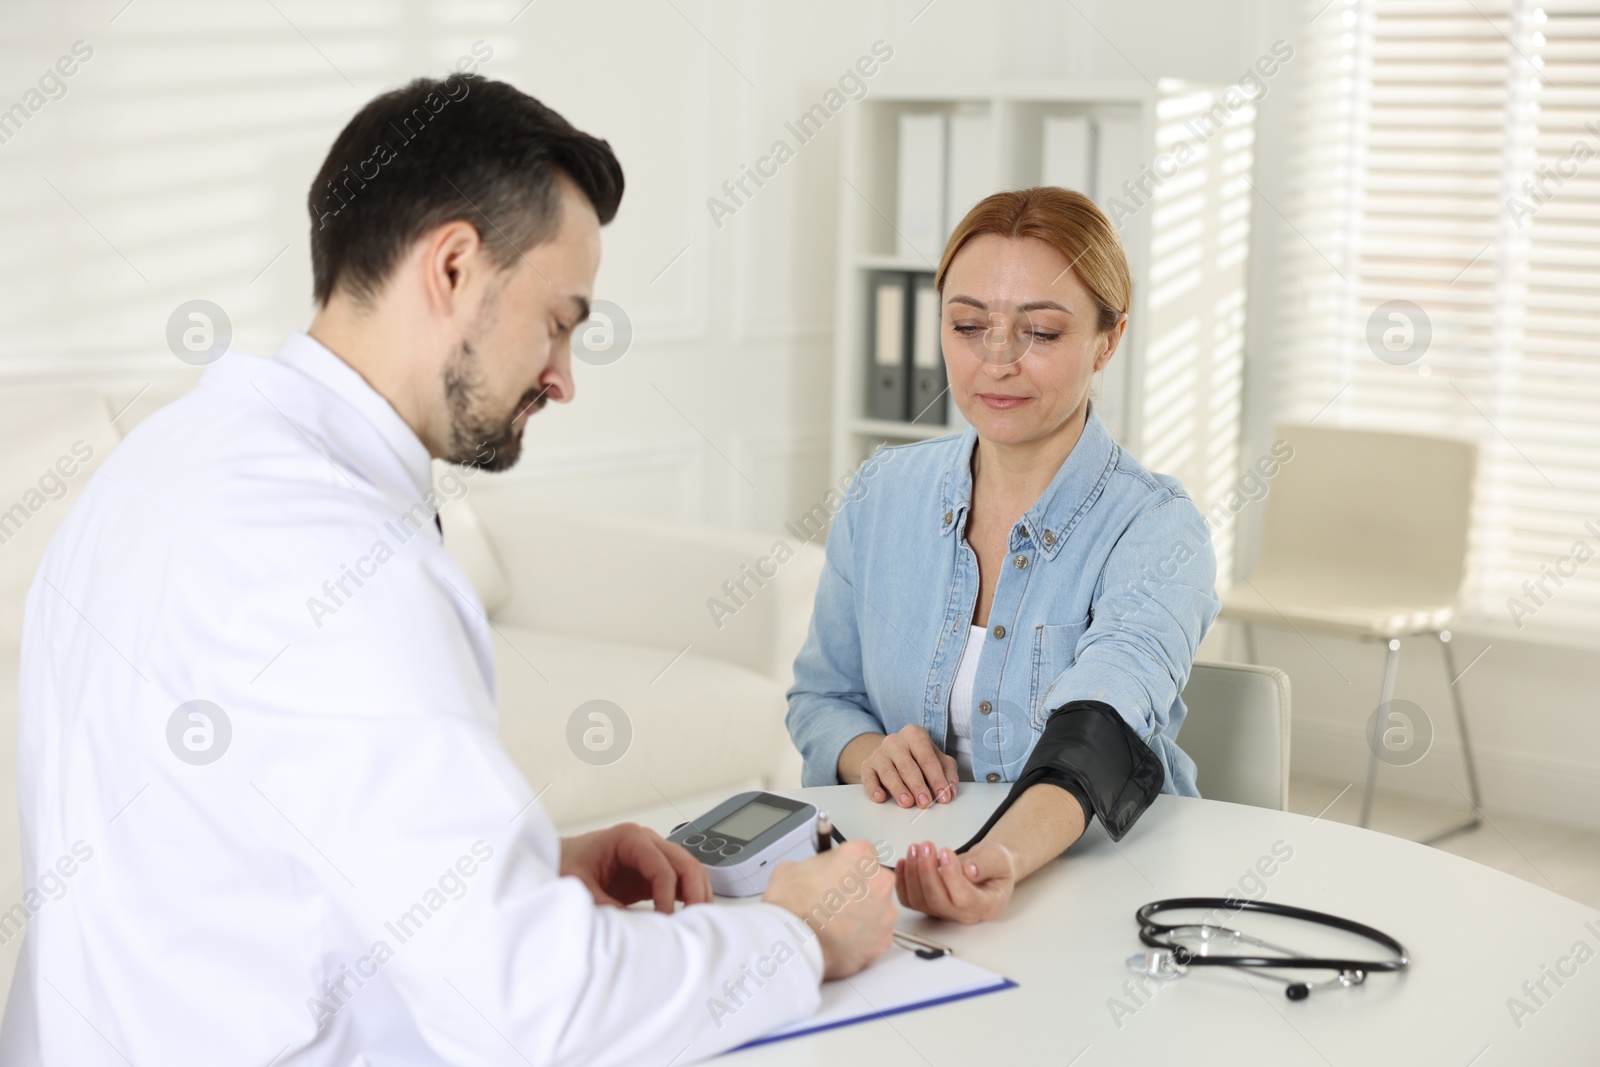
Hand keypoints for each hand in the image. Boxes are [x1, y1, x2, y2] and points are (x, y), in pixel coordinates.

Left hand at [559, 823, 711, 912]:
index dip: (666, 895)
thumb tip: (630, 928)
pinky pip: (681, 881)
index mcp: (629, 837)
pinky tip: (690, 916)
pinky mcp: (652, 872)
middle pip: (685, 863)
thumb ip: (603, 904)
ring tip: (697, 922)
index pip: (661, 866)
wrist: (559, 862)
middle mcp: (646, 842)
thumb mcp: (578, 885)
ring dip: (697, 894)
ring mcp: (652, 855)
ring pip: (689, 870)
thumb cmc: (566, 863)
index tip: (664, 920)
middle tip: (694, 922)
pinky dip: (689, 897)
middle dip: (694, 892)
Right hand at [763, 840, 896, 979]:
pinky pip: (877, 935)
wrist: (792, 943)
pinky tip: (843, 941)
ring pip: (880, 910)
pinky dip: (864, 939)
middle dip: (861, 890)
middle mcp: (879, 882)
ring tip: (838, 926)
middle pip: (877, 881)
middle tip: (837, 902)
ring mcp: (884, 913)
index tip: (840, 876)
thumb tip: (811, 874)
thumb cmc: (791, 906)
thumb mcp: (791, 868)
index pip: (865, 854)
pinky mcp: (882, 941)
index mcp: (860, 857)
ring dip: (864, 915)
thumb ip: (813, 866)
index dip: (850, 866)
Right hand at [859, 725, 957, 807]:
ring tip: (907, 803)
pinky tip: (881, 797)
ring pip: (888, 772)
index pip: (927, 758)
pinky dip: (874, 788)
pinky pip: (869, 777)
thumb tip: (950, 790)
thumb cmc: (917, 757)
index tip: (943, 796)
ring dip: (898, 789)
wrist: (890, 753)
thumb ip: (947, 772)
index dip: (936, 778)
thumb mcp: (937, 759)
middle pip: (907, 765)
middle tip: (925, 802)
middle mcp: (895, 741)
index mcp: (914, 735)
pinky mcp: (867, 765)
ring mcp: (879, 753)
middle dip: (917, 786)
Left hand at [895, 839, 1015, 924]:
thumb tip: (969, 870)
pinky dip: (903, 881)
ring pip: (921, 901)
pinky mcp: (931, 906)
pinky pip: (911, 900)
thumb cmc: (995, 865)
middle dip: (927, 871)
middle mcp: (965, 915)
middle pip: (939, 901)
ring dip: (913, 873)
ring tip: (916, 848)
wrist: (987, 868)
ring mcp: (946, 913)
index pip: (966, 898)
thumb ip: (986, 865)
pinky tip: (904, 861)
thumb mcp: (999, 859)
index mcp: (988, 906)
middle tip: (926, 846)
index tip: (945, 852)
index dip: (952, 876)